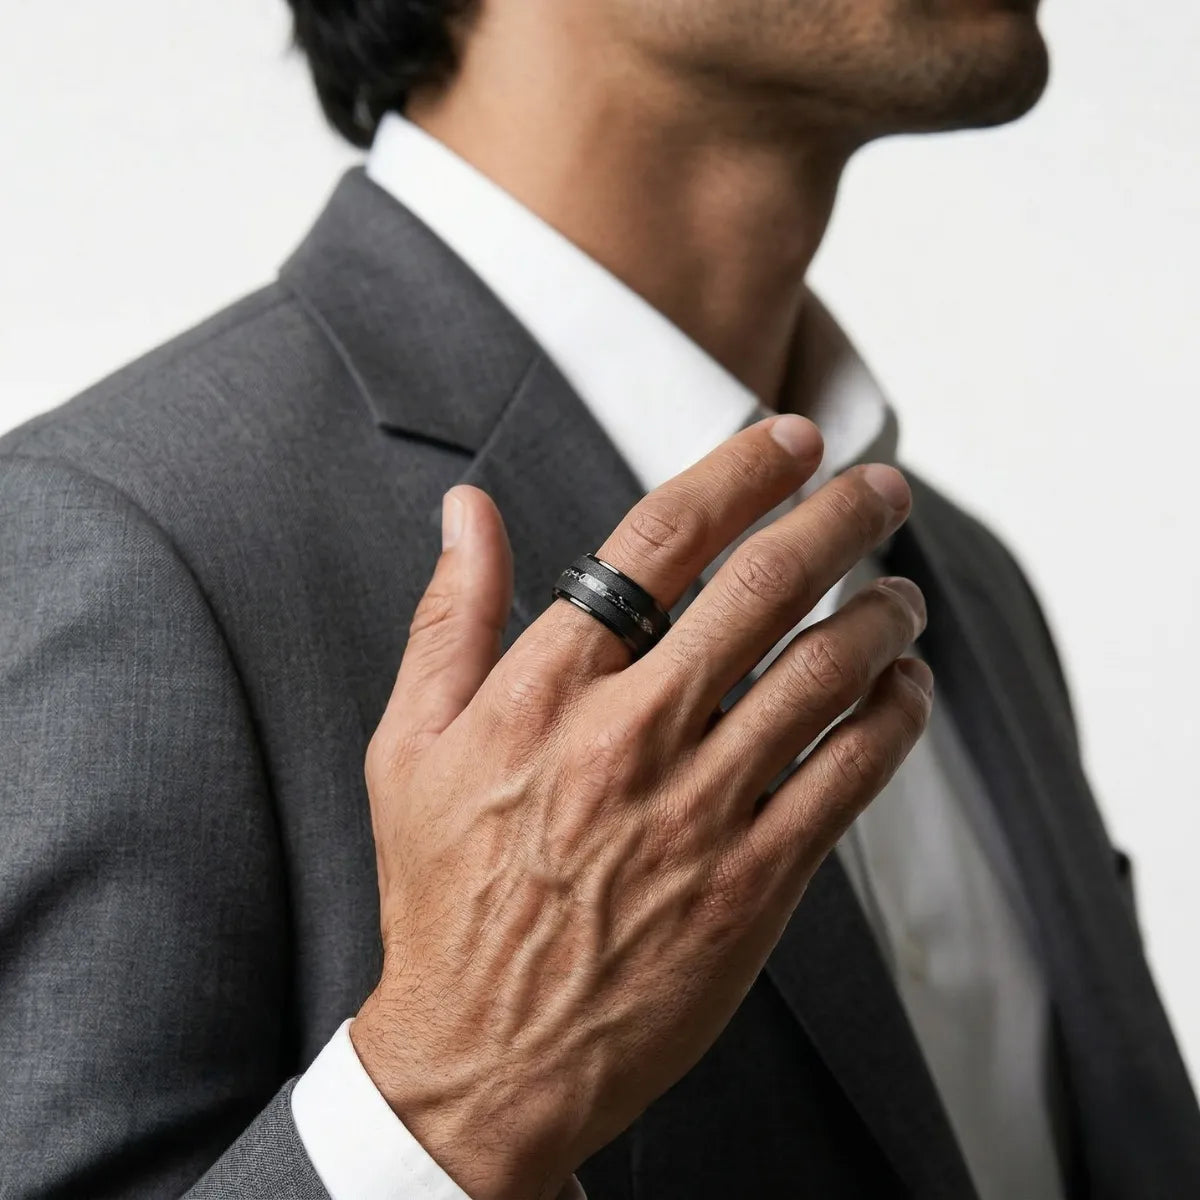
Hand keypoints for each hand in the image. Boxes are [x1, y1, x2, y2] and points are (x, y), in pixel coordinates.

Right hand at [351, 414, 930, 1199]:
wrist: (485, 1056)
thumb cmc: (441, 893)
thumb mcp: (409, 744)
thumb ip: (450, 617)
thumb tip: (465, 508)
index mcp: (542, 692)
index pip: (656, 541)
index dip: (737, 472)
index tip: (790, 438)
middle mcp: (628, 736)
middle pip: (762, 588)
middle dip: (838, 518)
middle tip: (880, 486)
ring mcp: (698, 811)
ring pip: (823, 674)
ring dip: (880, 616)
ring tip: (900, 591)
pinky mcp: (754, 885)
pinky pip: (850, 777)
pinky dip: (896, 717)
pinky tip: (907, 689)